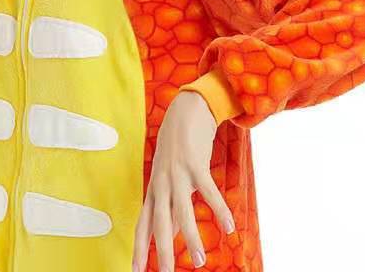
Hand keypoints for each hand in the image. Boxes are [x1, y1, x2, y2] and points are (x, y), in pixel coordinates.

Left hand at [132, 91, 235, 271]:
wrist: (186, 108)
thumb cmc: (177, 145)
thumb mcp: (169, 176)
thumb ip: (170, 204)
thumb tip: (172, 233)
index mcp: (154, 187)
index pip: (143, 223)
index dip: (139, 247)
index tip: (135, 270)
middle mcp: (162, 182)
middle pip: (158, 222)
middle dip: (161, 251)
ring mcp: (177, 172)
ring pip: (182, 210)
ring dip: (190, 236)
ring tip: (200, 261)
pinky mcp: (195, 163)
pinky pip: (208, 191)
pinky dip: (219, 209)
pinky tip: (229, 227)